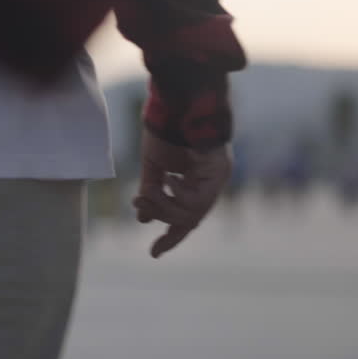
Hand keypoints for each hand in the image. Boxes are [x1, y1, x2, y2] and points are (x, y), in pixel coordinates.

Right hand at [133, 130, 232, 258]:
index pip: (183, 218)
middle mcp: (208, 185)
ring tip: (148, 191)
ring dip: (164, 207)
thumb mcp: (152, 167)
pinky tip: (170, 179)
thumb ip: (150, 192)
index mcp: (193, 184)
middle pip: (187, 220)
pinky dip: (177, 196)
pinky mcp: (219, 174)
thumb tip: (142, 219)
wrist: (176, 104)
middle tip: (138, 203)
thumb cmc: (166, 130)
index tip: (153, 254)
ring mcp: (217, 180)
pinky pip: (196, 202)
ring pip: (191, 215)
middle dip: (160, 215)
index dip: (170, 237)